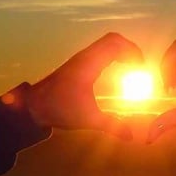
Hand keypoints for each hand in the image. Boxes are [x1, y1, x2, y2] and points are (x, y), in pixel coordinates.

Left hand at [21, 32, 144, 138]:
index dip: (132, 52)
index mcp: (88, 64)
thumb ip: (111, 126)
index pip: (115, 45)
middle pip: (112, 39)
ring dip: (121, 50)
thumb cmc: (59, 109)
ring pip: (105, 43)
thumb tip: (131, 136)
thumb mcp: (87, 119)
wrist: (34, 105)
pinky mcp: (77, 63)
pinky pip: (99, 50)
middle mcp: (85, 57)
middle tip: (139, 65)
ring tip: (132, 66)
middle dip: (130, 49)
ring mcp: (80, 58)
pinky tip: (117, 68)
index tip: (141, 67)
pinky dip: (112, 54)